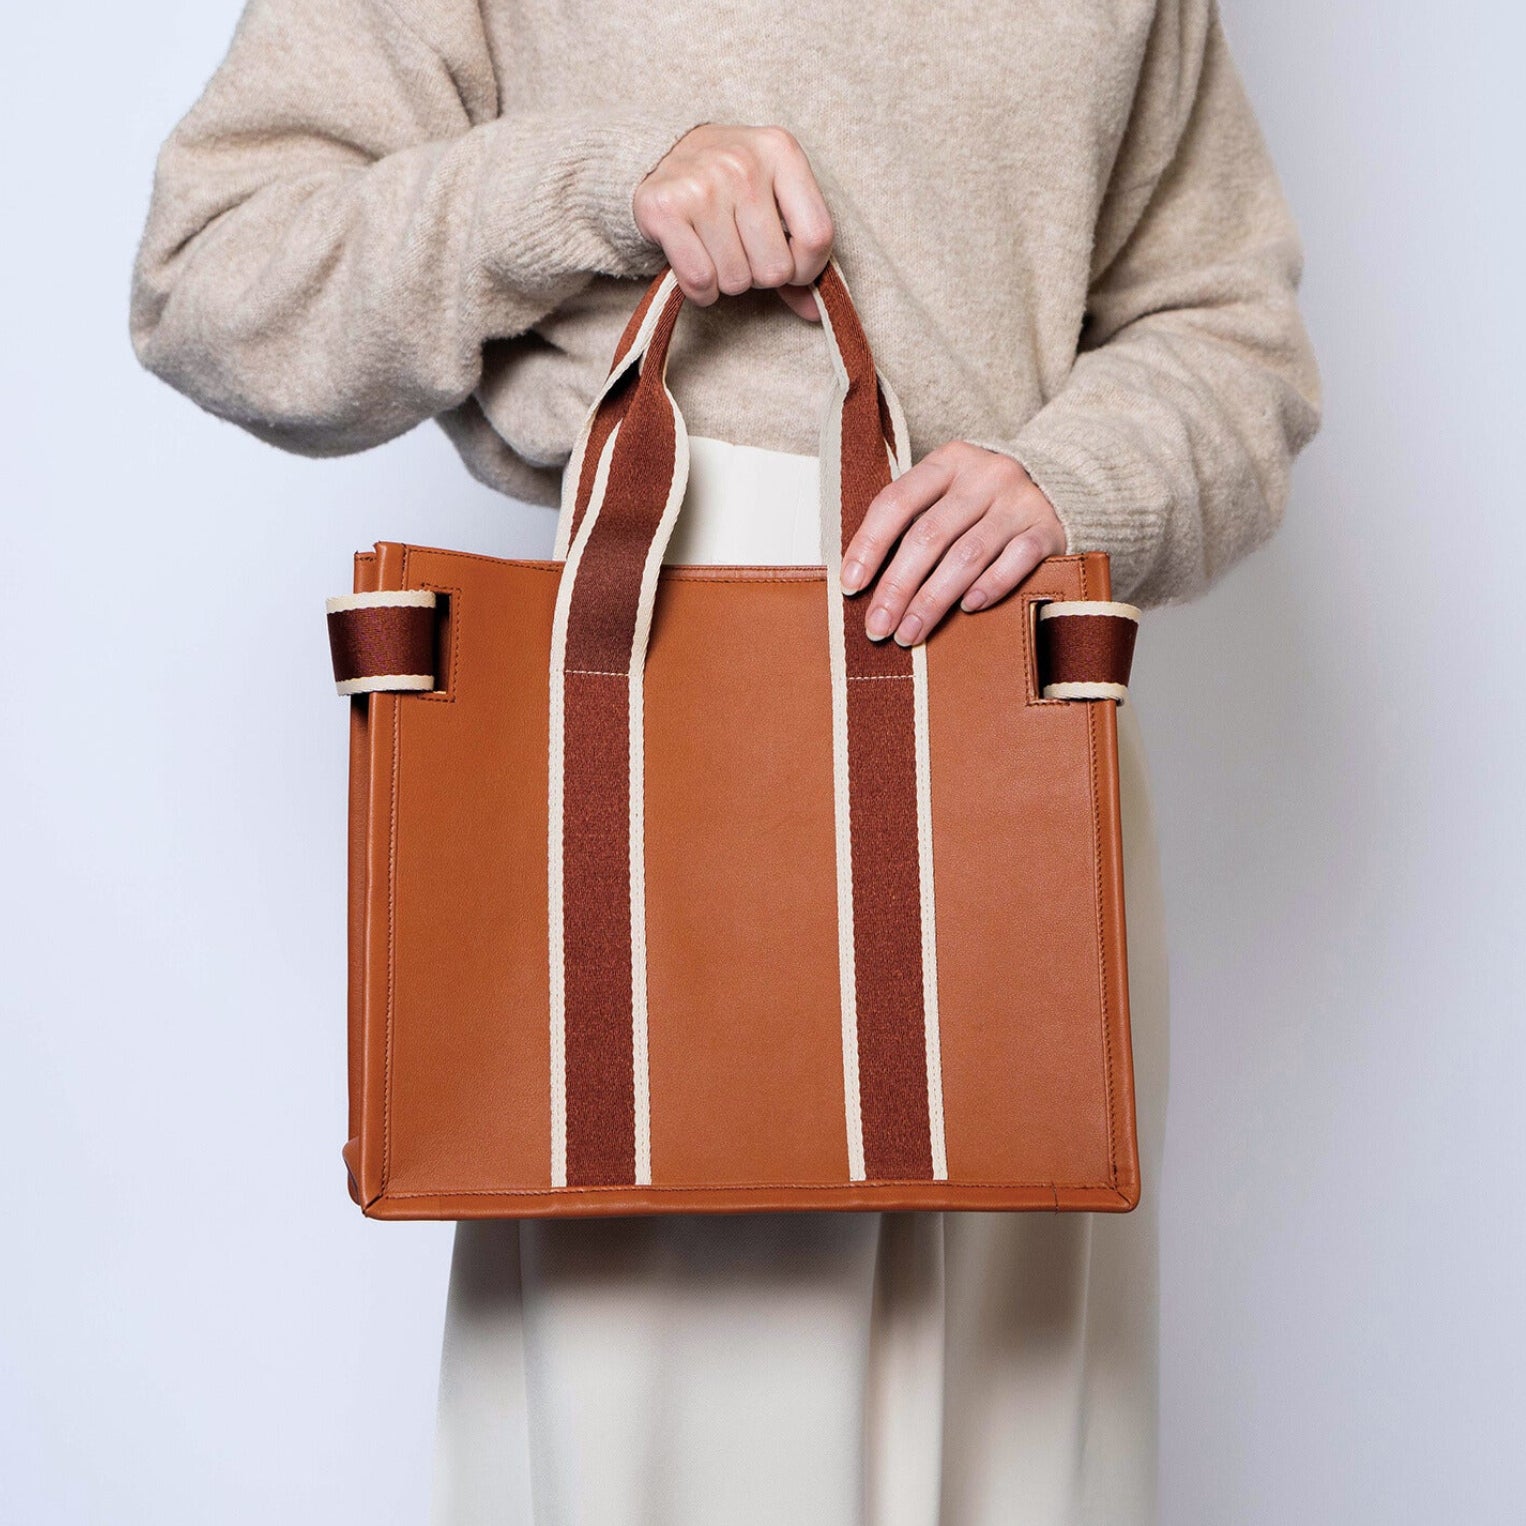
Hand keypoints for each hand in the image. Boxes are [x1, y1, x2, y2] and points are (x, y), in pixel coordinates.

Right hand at [633, 124, 833, 321]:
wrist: (662, 153)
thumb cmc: (729, 184)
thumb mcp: (773, 198)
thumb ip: (799, 252)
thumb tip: (815, 312)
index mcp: (781, 152)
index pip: (817, 237)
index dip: (807, 270)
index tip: (790, 266)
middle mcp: (743, 164)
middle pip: (774, 269)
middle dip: (759, 276)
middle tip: (742, 252)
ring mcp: (702, 185)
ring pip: (736, 280)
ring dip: (727, 281)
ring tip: (716, 251)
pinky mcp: (665, 209)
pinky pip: (701, 281)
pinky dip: (701, 291)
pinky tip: (697, 266)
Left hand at [840, 442, 1066, 644]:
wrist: (1061, 488)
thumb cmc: (983, 504)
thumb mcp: (947, 496)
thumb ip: (912, 524)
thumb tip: (863, 583)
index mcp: (948, 462)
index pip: (897, 502)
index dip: (869, 545)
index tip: (851, 587)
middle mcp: (984, 475)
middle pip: (929, 535)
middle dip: (897, 587)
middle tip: (879, 626)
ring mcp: (1019, 500)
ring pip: (967, 554)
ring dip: (933, 599)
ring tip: (911, 633)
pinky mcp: (1048, 528)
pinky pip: (1016, 560)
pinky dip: (990, 586)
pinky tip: (968, 608)